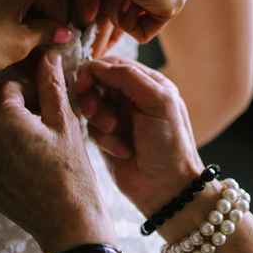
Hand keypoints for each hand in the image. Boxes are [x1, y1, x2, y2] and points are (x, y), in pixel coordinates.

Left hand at [0, 52, 115, 252]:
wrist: (69, 223)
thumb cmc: (72, 171)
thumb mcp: (66, 122)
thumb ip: (51, 85)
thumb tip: (47, 54)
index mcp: (3, 119)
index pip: (9, 88)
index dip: (30, 93)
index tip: (47, 106)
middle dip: (20, 116)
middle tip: (48, 132)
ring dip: (12, 138)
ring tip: (41, 154)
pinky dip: (6, 162)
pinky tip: (31, 172)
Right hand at [75, 57, 203, 215]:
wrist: (166, 188)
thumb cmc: (169, 144)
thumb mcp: (157, 102)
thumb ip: (128, 77)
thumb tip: (96, 65)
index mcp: (148, 83)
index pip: (112, 64)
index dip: (94, 72)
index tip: (84, 85)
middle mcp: (132, 97)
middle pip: (96, 83)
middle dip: (92, 97)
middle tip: (95, 112)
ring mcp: (119, 117)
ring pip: (90, 105)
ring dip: (98, 119)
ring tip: (114, 132)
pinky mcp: (107, 138)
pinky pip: (91, 128)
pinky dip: (103, 139)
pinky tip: (121, 151)